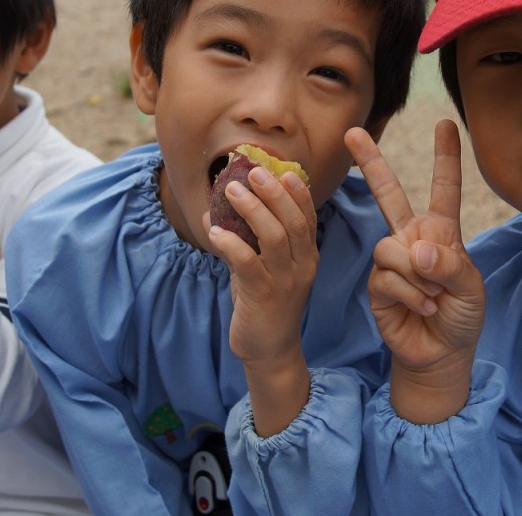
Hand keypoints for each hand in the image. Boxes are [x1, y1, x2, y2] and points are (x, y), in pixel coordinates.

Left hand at [203, 167, 316, 434]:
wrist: (270, 351)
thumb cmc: (265, 306)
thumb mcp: (262, 269)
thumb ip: (245, 241)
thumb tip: (213, 212)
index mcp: (307, 256)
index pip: (308, 218)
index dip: (298, 193)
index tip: (285, 171)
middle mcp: (302, 265)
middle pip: (293, 221)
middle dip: (274, 192)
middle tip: (253, 171)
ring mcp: (285, 280)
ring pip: (274, 236)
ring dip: (252, 209)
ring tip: (230, 190)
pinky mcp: (263, 295)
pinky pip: (247, 262)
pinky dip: (231, 243)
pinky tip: (214, 231)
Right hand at [345, 119, 484, 422]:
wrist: (441, 353)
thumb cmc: (462, 315)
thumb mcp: (471, 288)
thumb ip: (450, 266)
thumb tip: (418, 250)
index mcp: (441, 231)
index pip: (444, 188)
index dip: (445, 156)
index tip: (445, 124)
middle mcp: (412, 237)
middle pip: (388, 193)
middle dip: (370, 162)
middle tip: (352, 131)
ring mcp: (392, 259)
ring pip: (391, 248)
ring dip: (417, 277)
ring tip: (434, 298)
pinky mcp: (377, 283)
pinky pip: (387, 276)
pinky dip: (409, 294)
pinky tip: (423, 308)